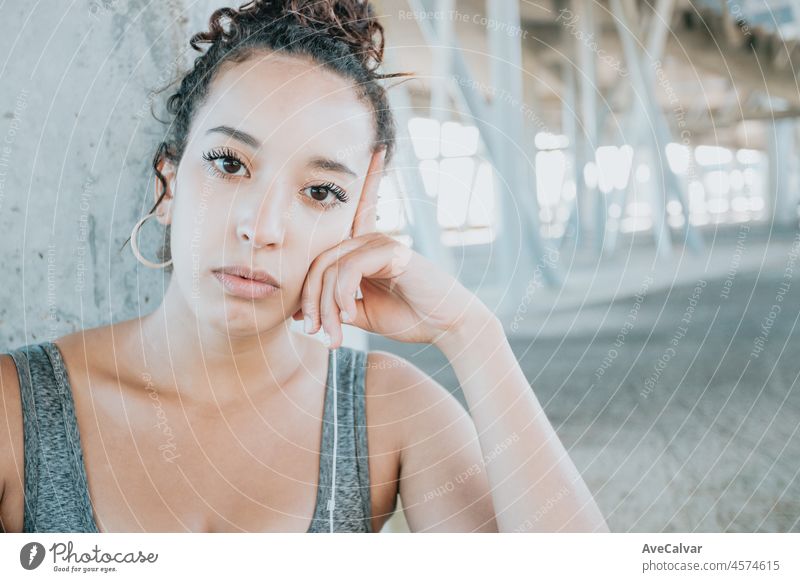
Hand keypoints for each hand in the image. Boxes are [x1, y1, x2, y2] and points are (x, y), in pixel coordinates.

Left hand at [291, 149, 493, 348]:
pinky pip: (350, 269)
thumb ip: (336, 305)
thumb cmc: (408, 317)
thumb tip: (301, 313)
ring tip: (334, 334)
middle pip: (320, 260)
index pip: (356, 209)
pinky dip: (343, 296)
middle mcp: (371, 239)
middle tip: (316, 331)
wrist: (445, 326)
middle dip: (312, 299)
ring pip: (331, 268)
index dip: (366, 177)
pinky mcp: (391, 252)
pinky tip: (350, 315)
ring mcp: (381, 242)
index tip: (377, 148)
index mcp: (366, 247)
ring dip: (327, 306)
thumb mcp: (362, 313)